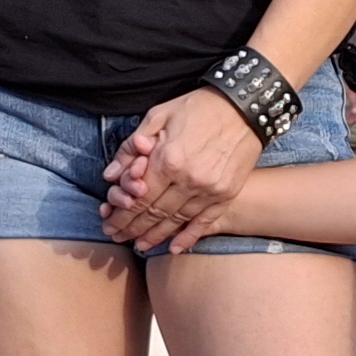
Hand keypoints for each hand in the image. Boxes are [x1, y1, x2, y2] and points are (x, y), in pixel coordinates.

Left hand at [100, 90, 265, 249]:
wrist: (246, 106)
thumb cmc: (199, 107)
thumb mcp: (159, 115)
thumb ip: (132, 146)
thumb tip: (111, 175)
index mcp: (168, 160)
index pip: (138, 198)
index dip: (121, 215)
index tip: (110, 225)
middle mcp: (188, 180)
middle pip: (154, 213)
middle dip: (133, 228)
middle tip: (118, 237)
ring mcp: (209, 190)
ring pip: (176, 221)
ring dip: (156, 236)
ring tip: (140, 246)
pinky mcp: (226, 194)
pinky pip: (204, 222)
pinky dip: (188, 237)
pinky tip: (174, 248)